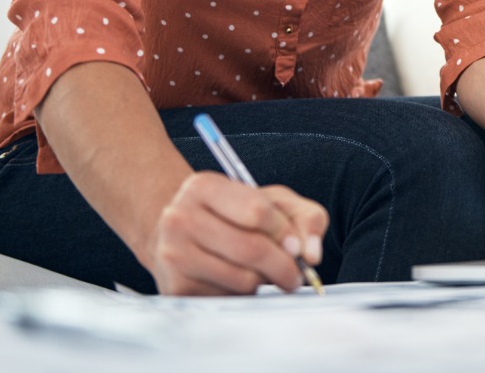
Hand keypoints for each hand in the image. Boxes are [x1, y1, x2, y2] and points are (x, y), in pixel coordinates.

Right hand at [143, 172, 328, 294]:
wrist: (185, 238)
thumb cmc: (236, 217)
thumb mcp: (274, 203)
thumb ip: (306, 217)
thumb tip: (311, 254)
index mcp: (204, 187)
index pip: (257, 211)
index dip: (286, 232)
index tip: (296, 246)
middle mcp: (180, 217)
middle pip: (251, 249)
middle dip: (284, 266)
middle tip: (295, 275)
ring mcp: (173, 253)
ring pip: (243, 279)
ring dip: (264, 281)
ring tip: (263, 273)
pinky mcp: (175, 287)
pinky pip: (228, 298)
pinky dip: (243, 295)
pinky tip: (238, 281)